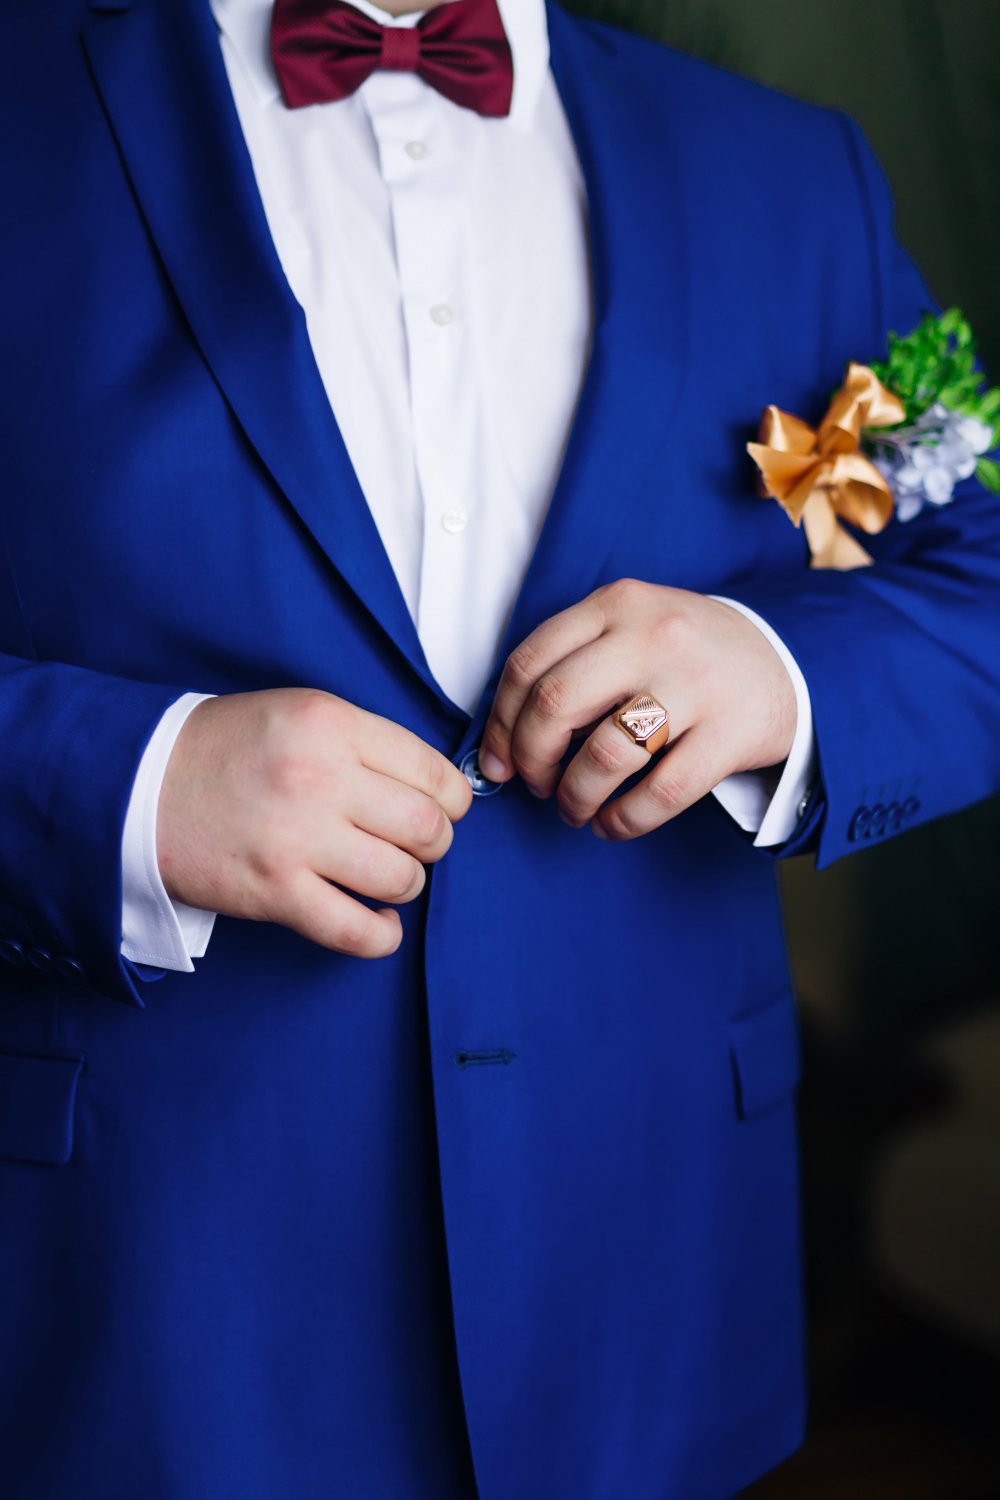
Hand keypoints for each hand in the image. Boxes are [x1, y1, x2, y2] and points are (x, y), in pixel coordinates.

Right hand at [157, 689, 471, 956]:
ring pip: (402, 879)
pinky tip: (379, 924)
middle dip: (434, 844)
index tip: (443, 810)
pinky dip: (382, 936)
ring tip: (385, 877)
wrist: (138, 783)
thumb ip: (364, 741)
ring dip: (405, 885)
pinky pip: (357, 931)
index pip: (434, 771)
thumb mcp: (299, 713)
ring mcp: (297, 839)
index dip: (452, 800)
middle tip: (413, 845)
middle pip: (428, 828)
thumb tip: (433, 785)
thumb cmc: (225, 748)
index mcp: (332, 726)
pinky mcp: (275, 892)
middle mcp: (320, 779)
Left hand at [479, 580, 796, 839]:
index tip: (498, 760)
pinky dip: (623, 820)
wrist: (790, 660)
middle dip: (531, 758)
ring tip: (575, 808)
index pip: (529, 663)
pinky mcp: (731, 733)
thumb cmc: (688, 656)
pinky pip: (660, 792)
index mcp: (618, 604)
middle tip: (536, 784)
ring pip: (604, 754)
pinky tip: (613, 823)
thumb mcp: (633, 627)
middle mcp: (654, 635)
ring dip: (574, 796)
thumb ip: (575, 660)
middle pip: (555, 704)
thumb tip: (504, 735)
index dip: (500, 722)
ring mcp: (695, 683)